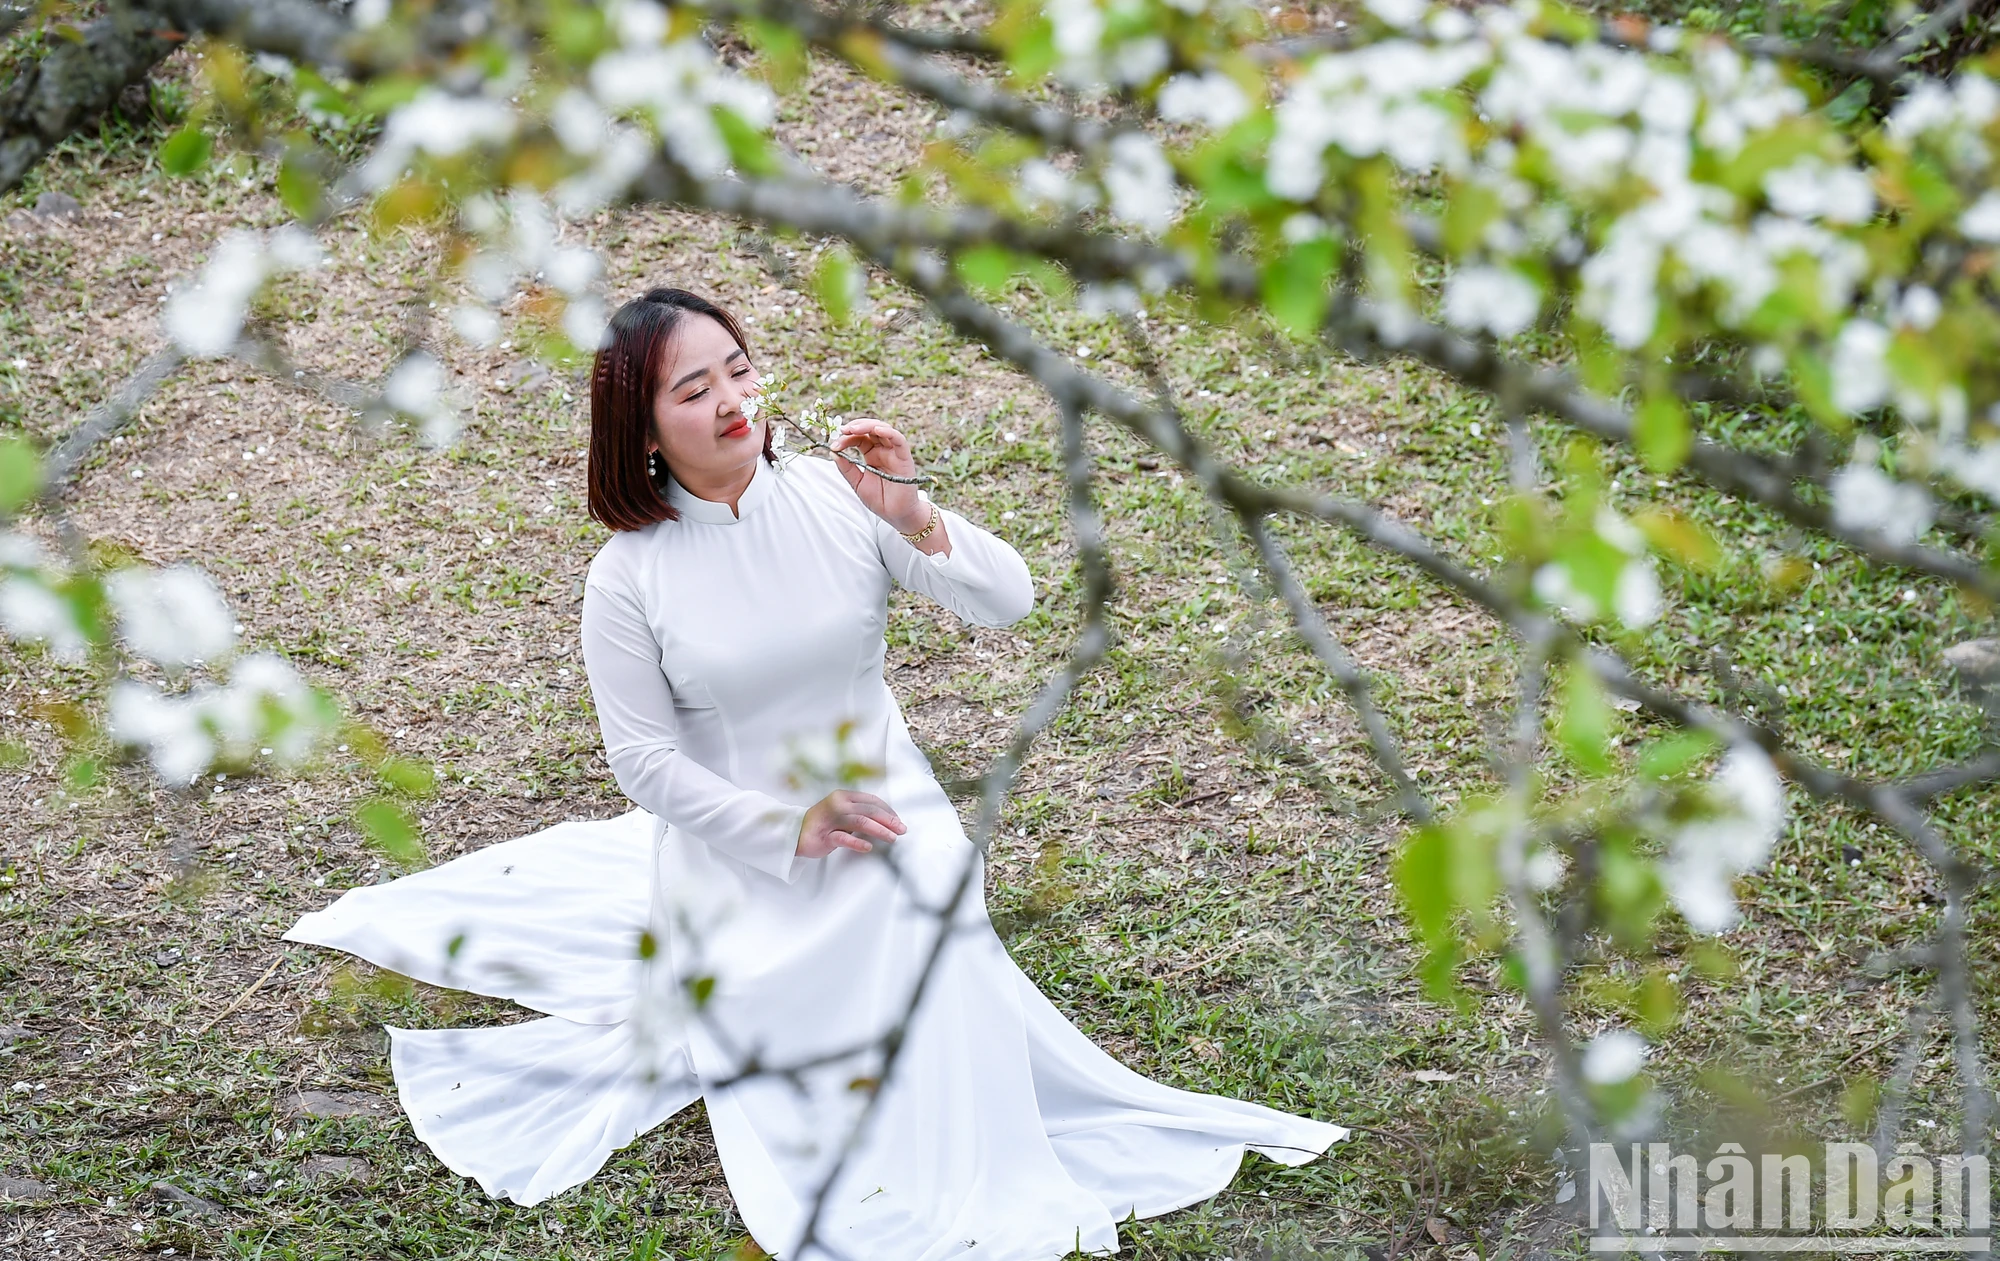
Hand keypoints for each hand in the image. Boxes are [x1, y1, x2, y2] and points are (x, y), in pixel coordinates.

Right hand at [796, 788, 905, 857]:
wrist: (794, 833)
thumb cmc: (823, 824)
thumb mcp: (843, 814)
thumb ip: (860, 814)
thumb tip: (887, 821)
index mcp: (844, 796)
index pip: (871, 800)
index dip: (888, 811)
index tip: (898, 821)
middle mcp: (838, 804)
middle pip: (869, 810)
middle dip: (888, 820)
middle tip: (901, 830)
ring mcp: (830, 819)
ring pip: (860, 822)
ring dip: (879, 830)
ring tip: (892, 838)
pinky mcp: (823, 836)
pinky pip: (842, 838)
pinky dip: (857, 843)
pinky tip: (868, 848)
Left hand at [829, 418, 925, 533]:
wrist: (895, 515)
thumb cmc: (880, 500)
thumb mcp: (857, 483)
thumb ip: (846, 468)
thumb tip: (832, 452)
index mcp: (871, 455)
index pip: (859, 438)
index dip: (846, 438)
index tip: (834, 445)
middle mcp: (883, 450)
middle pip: (870, 429)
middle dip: (856, 426)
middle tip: (843, 430)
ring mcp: (894, 453)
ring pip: (884, 430)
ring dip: (868, 425)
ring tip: (854, 428)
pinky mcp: (905, 458)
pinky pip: (899, 440)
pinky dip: (889, 432)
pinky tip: (877, 430)